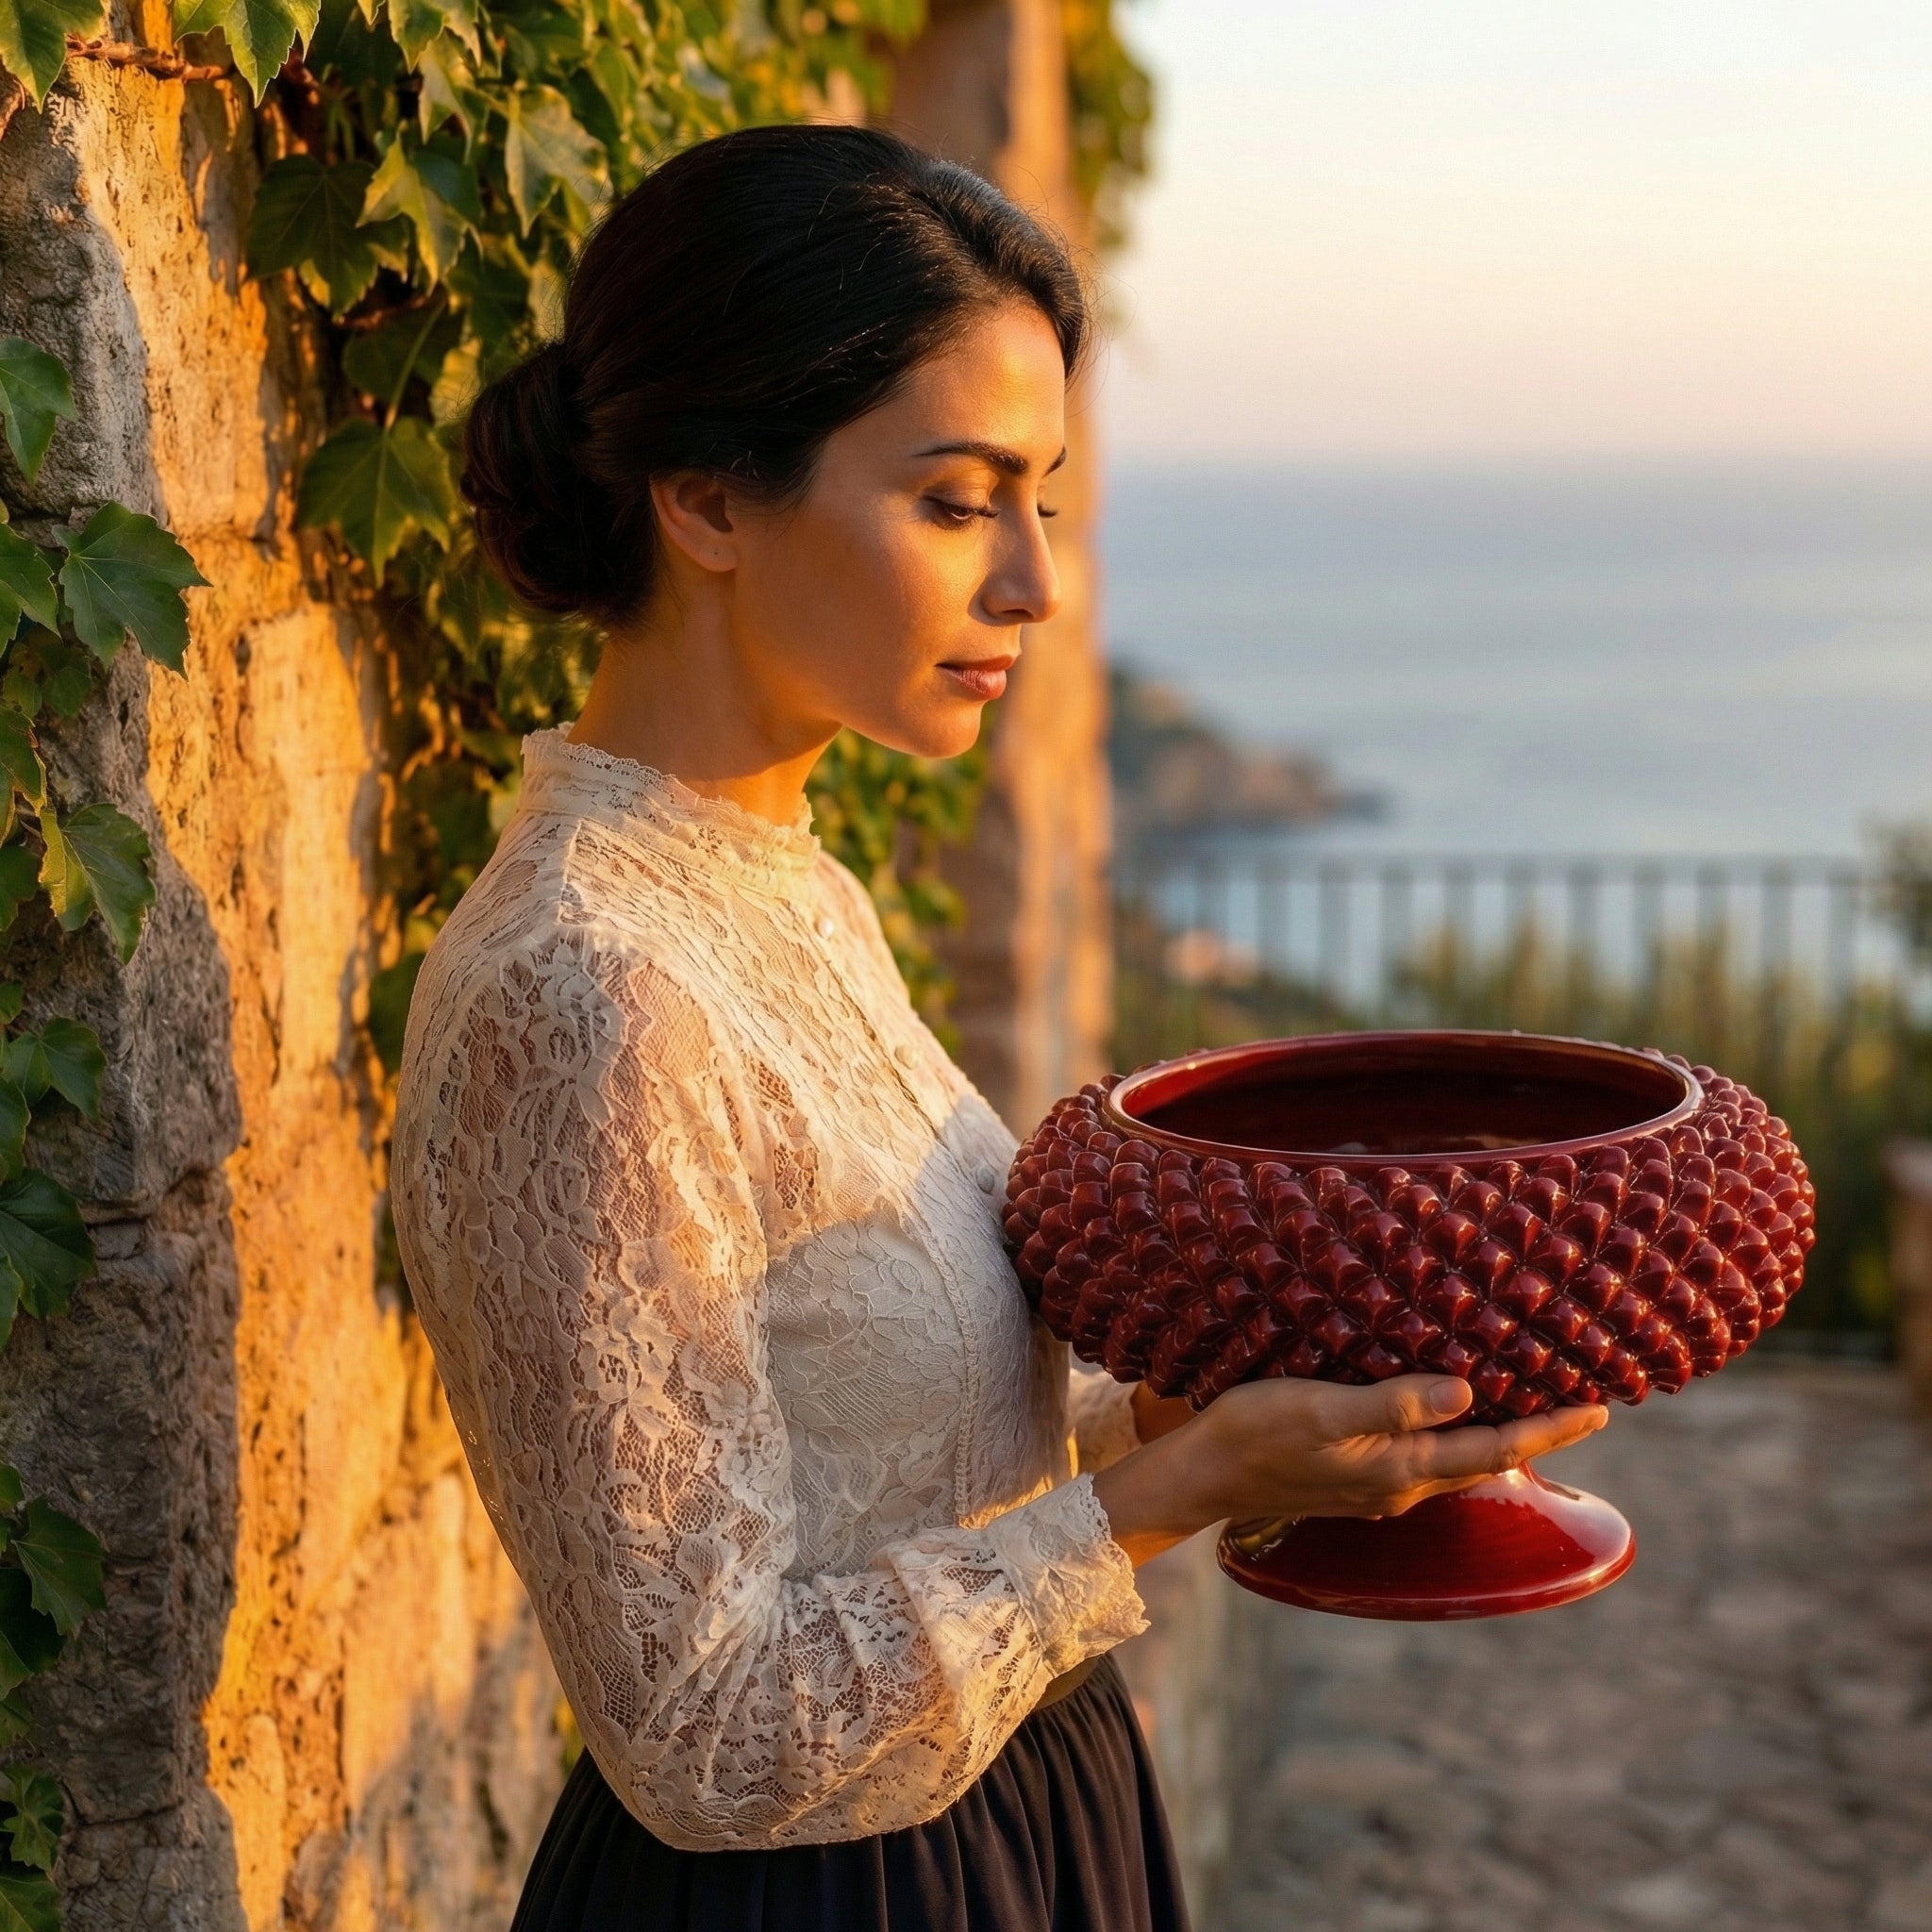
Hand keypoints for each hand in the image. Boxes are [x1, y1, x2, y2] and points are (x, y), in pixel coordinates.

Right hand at [1093, 1375, 1608, 1567]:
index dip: (1550, 1429)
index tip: (1600, 1408)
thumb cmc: (1258, 1434)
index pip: (1496, 1448)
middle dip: (1537, 1432)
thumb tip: (1466, 1395)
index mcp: (1403, 1470)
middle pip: (1486, 1456)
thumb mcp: (1325, 1411)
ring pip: (1457, 1458)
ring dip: (1497, 1432)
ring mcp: (1376, 1484)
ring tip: (1529, 1403)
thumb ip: (1395, 1406)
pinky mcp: (1353, 1475)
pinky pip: (1423, 1455)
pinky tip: (1448, 1414)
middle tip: (1583, 1404)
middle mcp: (1401, 1484)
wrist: (1204, 1474)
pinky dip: (1455, 1434)